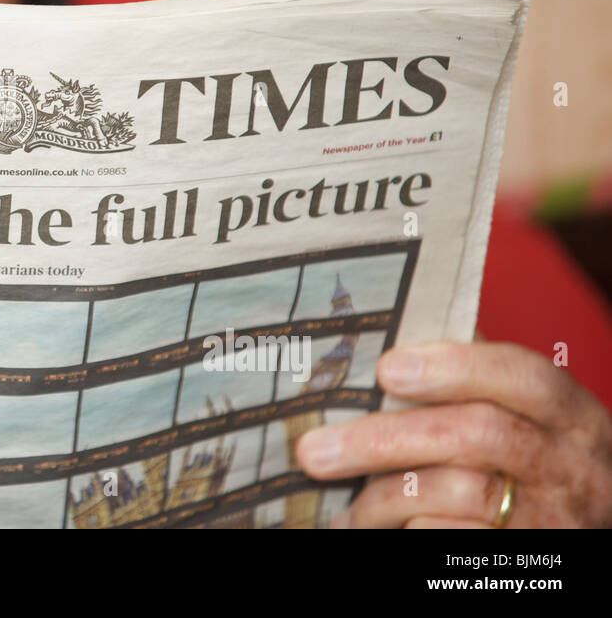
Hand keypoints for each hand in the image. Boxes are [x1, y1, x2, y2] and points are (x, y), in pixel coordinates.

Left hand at [295, 341, 611, 526]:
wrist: (593, 533)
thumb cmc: (536, 463)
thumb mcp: (528, 419)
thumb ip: (474, 380)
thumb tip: (388, 339)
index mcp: (566, 414)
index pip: (521, 376)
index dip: (454, 367)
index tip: (386, 369)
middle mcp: (566, 465)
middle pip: (473, 436)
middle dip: (384, 439)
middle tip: (315, 450)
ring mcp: (551, 518)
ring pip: (455, 494)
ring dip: (382, 498)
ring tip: (340, 504)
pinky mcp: (520, 559)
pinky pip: (450, 540)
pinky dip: (406, 531)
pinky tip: (374, 529)